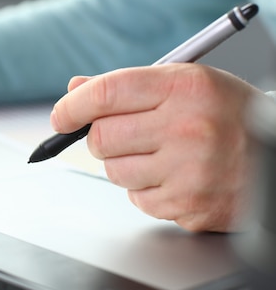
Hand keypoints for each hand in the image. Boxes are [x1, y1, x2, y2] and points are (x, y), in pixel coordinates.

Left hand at [51, 64, 260, 231]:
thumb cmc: (228, 115)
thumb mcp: (185, 84)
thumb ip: (127, 86)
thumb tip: (75, 88)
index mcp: (185, 87)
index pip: (107, 92)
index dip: (73, 105)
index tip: (61, 116)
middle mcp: (189, 128)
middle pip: (102, 137)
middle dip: (100, 137)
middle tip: (119, 135)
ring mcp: (190, 171)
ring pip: (114, 171)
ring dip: (123, 164)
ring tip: (159, 154)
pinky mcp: (190, 205)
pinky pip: (136, 200)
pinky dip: (145, 190)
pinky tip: (174, 176)